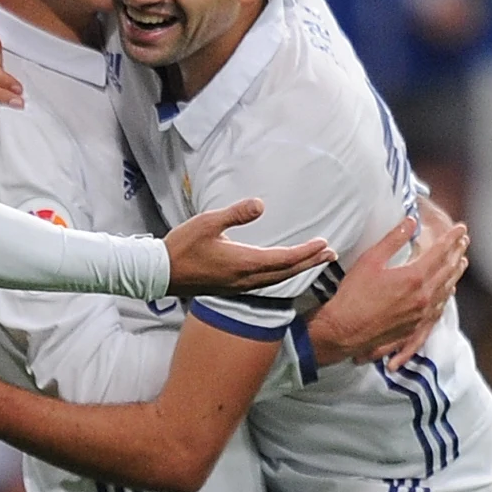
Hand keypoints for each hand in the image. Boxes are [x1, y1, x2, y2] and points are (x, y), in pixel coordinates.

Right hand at [163, 199, 332, 294]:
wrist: (161, 274)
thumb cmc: (182, 247)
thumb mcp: (207, 222)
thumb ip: (236, 214)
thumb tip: (261, 204)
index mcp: (243, 262)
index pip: (284, 259)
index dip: (306, 252)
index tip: (324, 244)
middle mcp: (246, 278)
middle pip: (286, 272)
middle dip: (310, 263)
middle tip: (331, 255)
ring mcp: (239, 286)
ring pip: (277, 280)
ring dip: (298, 269)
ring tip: (314, 261)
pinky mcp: (232, 287)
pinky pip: (266, 283)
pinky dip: (282, 275)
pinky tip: (283, 270)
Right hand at [307, 211, 468, 366]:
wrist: (344, 331)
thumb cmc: (353, 296)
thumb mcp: (371, 260)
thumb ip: (393, 239)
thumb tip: (410, 222)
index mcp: (414, 277)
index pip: (440, 252)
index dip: (452, 238)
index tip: (460, 228)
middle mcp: (423, 297)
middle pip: (448, 271)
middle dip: (457, 253)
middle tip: (464, 241)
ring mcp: (421, 314)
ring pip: (446, 291)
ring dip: (456, 274)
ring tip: (461, 263)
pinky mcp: (415, 327)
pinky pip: (438, 310)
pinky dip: (445, 297)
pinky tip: (446, 293)